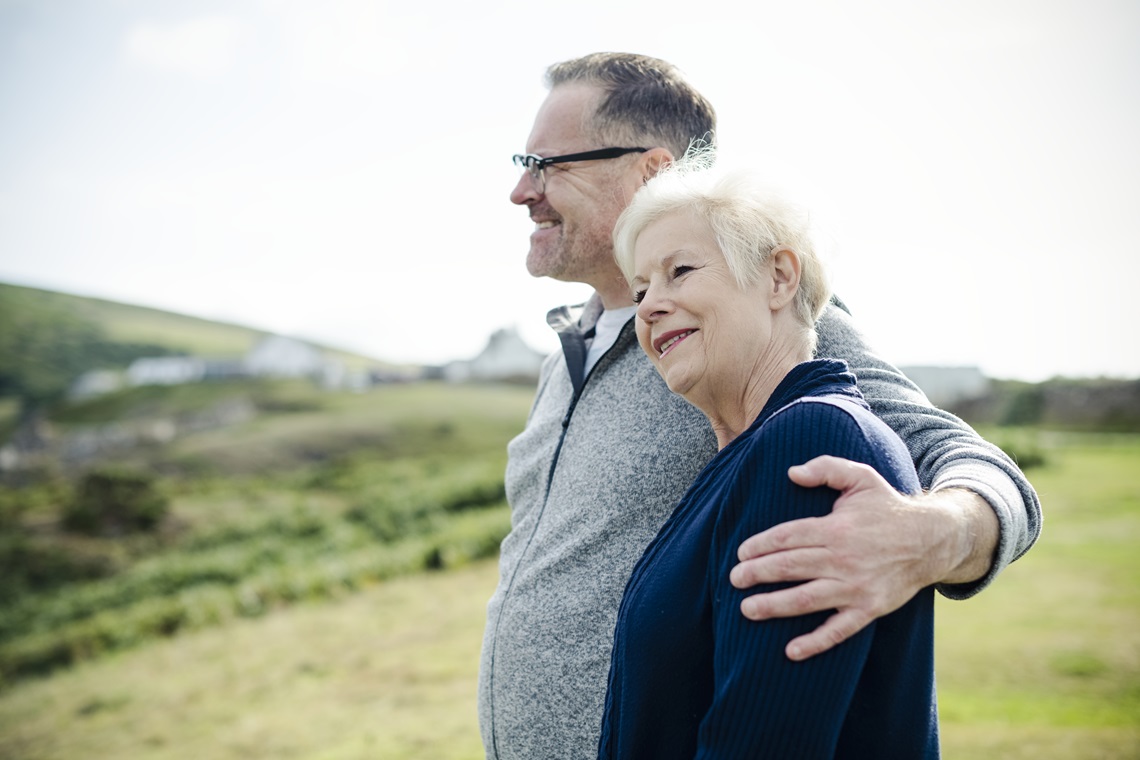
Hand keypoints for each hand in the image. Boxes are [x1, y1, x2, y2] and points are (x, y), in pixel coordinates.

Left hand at [729, 455, 997, 660]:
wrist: (932, 540)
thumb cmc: (887, 507)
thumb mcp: (861, 477)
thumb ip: (826, 468)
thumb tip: (791, 472)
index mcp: (835, 528)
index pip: (787, 537)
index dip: (761, 545)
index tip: (741, 553)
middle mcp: (842, 558)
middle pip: (790, 567)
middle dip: (757, 574)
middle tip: (733, 579)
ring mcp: (855, 587)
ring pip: (806, 599)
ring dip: (773, 606)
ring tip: (746, 609)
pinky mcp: (869, 609)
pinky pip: (839, 630)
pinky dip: (815, 642)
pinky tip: (791, 651)